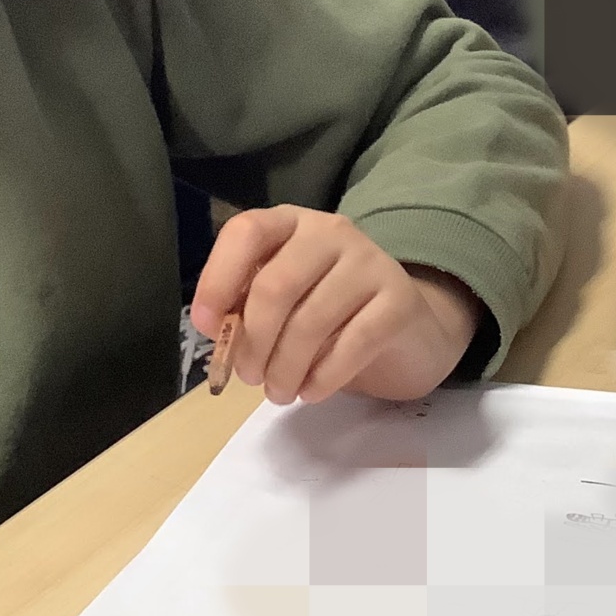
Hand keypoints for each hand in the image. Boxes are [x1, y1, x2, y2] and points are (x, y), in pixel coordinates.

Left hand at [188, 206, 484, 405]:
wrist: (409, 327)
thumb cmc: (331, 313)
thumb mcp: (285, 300)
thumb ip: (248, 305)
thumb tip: (213, 328)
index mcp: (291, 223)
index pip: (248, 232)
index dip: (218, 278)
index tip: (205, 325)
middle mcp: (330, 232)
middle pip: (276, 285)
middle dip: (254, 341)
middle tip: (248, 377)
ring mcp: (370, 261)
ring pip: (311, 321)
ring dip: (284, 368)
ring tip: (277, 392)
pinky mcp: (399, 300)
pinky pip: (353, 343)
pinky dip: (323, 376)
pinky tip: (311, 391)